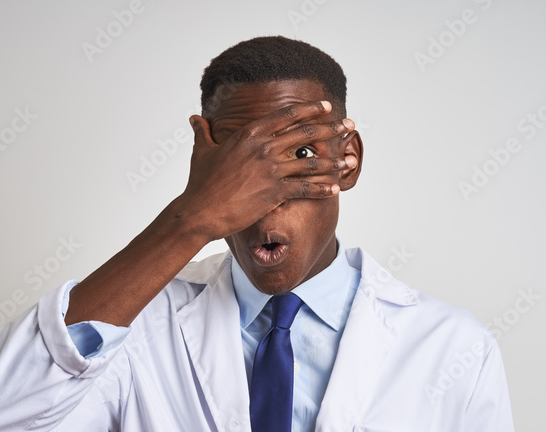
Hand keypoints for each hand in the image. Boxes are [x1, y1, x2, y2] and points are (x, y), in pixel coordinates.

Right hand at [176, 101, 355, 242]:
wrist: (200, 211)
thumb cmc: (199, 182)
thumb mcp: (201, 151)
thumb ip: (202, 131)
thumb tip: (194, 118)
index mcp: (250, 134)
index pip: (287, 116)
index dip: (310, 110)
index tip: (326, 107)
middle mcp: (264, 148)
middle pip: (306, 134)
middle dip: (332, 129)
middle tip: (349, 126)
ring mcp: (271, 170)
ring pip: (311, 162)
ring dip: (334, 161)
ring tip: (351, 160)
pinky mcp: (275, 192)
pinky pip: (305, 188)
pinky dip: (322, 188)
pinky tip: (335, 189)